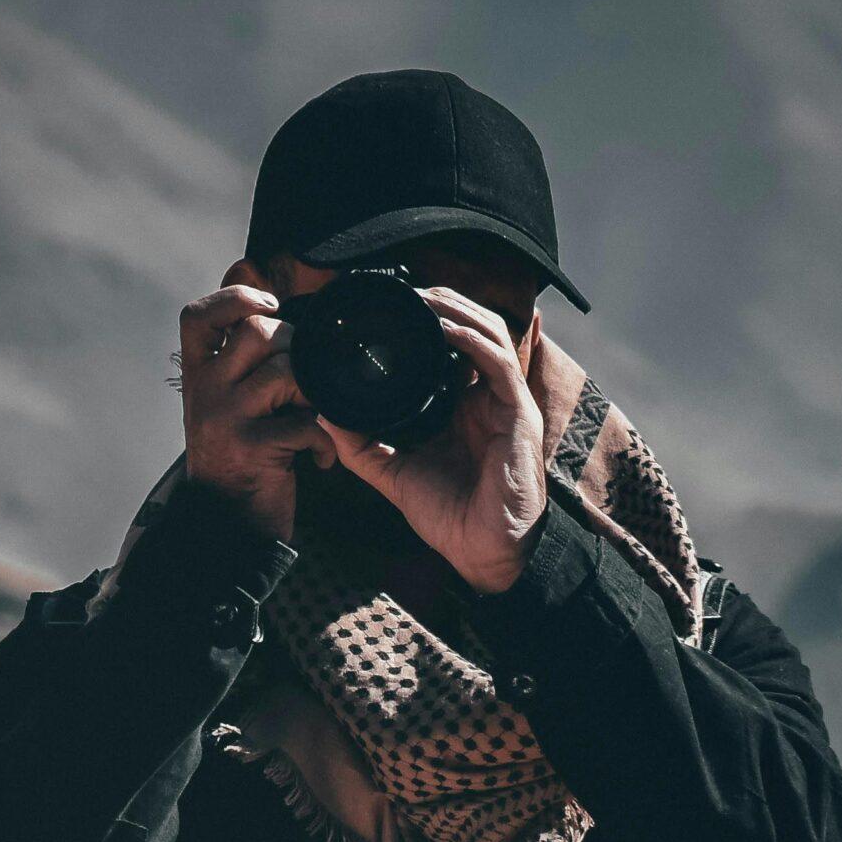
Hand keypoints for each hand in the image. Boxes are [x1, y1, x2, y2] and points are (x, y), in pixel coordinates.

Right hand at [177, 260, 332, 544]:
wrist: (227, 527)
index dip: (235, 298)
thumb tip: (268, 305)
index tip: (269, 306)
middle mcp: (205, 392)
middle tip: (306, 382)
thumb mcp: (223, 406)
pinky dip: (324, 441)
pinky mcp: (252, 449)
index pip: (198, 316)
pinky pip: (304, 422)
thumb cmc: (237, 461)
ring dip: (314, 393)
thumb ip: (237, 363)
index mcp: (196, 377)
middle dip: (296, 347)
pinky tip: (321, 459)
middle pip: (257, 333)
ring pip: (285, 372)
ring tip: (316, 418)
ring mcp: (225, 419)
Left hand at [320, 287, 547, 593]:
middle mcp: (487, 397)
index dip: (428, 321)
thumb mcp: (394, 472)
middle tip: (407, 289)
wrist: (483, 552)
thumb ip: (361, 444)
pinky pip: (497, 362)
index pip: (450, 348)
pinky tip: (443, 325)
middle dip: (444, 302)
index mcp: (463, 406)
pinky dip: (470, 338)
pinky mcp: (518, 412)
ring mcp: (506, 402)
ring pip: (489, 333)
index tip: (392, 306)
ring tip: (424, 295)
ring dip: (457, 309)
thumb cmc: (450, 516)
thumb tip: (323, 414)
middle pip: (473, 329)